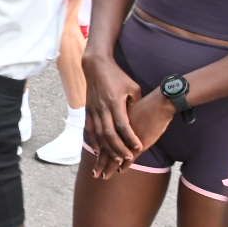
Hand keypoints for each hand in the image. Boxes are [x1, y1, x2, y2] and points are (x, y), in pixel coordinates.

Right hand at [83, 52, 142, 175]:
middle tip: (126, 159)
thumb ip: (135, 104)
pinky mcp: (87, 110)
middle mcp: (102, 108)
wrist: (96, 66)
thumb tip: (140, 120)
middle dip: (118, 148)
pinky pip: (89, 130)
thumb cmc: (118, 76)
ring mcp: (93, 109)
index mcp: (114, 102)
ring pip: (98, 134)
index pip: (123, 125)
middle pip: (109, 134)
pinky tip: (97, 151)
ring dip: (105, 149)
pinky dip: (93, 142)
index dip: (130, 138)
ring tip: (112, 160)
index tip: (138, 148)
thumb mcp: (133, 88)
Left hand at [101, 91, 175, 179]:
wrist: (159, 103)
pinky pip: (130, 157)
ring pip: (115, 157)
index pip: (103, 140)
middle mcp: (118, 132)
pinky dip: (125, 165)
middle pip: (106, 151)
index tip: (95, 157)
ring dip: (109, 168)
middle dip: (100, 164)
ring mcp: (128, 139)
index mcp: (114, 124)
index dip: (98, 150)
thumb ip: (124, 119)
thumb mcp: (130, 111)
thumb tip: (120, 124)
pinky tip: (121, 171)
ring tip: (103, 177)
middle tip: (94, 174)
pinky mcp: (139, 143)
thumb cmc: (147, 106)